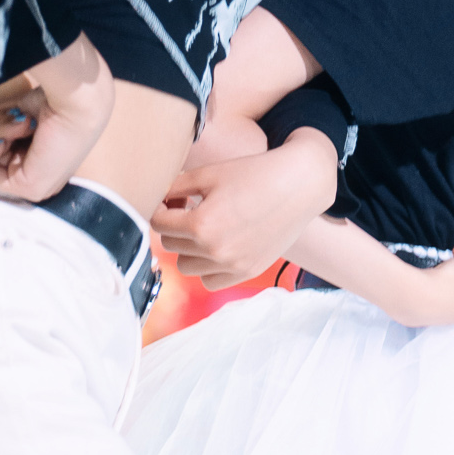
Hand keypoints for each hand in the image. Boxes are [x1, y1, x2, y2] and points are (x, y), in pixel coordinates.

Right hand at [0, 36, 113, 200]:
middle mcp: (39, 174)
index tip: (12, 114)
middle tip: (20, 118)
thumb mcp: (17, 115)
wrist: (76, 104)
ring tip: (23, 123)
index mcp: (40, 159)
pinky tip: (6, 138)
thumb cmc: (54, 100)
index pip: (1, 153)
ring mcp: (36, 185)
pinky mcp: (30, 188)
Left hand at [157, 130, 339, 284]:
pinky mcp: (247, 272)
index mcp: (201, 224)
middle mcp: (214, 250)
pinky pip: (210, 281)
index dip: (160, 207)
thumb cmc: (253, 173)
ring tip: (203, 228)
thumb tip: (155, 200)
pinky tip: (217, 245)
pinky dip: (207, 266)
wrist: (299, 186)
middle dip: (174, 226)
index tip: (171, 198)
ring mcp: (232, 265)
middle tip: (189, 208)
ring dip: (188, 249)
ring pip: (186, 267)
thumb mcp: (209, 174)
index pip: (158, 223)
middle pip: (170, 245)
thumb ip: (175, 188)